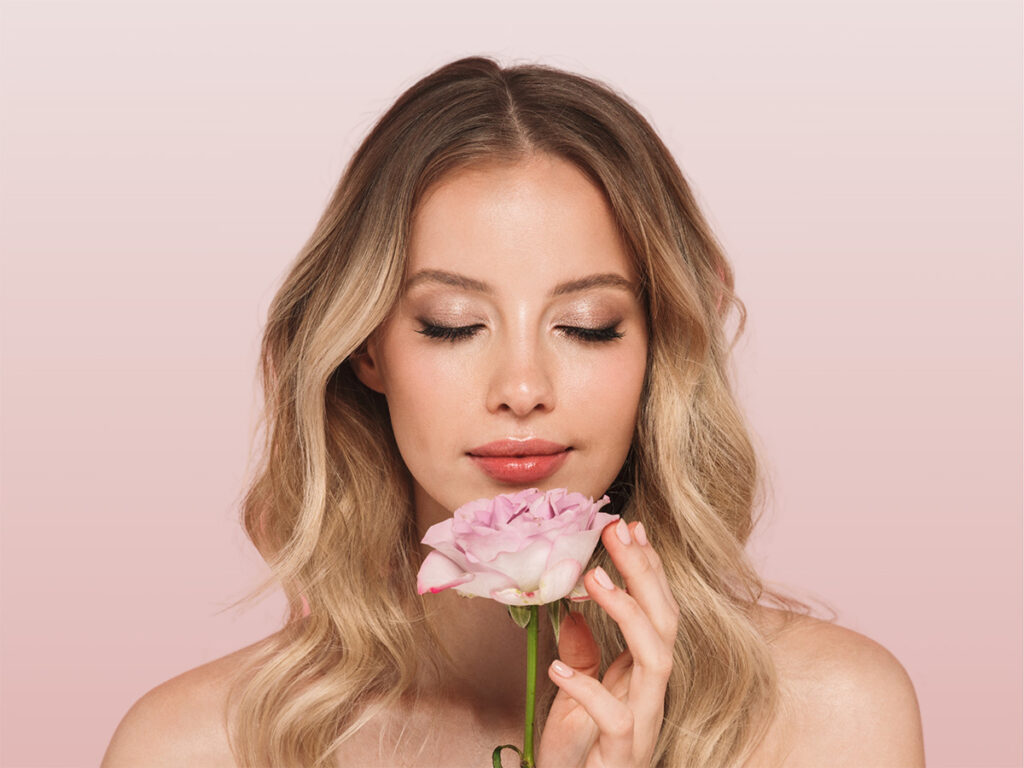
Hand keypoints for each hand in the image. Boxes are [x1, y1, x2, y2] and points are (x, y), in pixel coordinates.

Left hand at [537, 519, 679, 767]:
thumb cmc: (580, 751)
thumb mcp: (574, 694)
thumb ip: (582, 655)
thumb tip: (572, 612)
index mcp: (641, 674)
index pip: (657, 609)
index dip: (648, 567)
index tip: (631, 526)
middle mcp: (649, 693)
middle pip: (664, 622)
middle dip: (644, 573)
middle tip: (617, 532)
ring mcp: (642, 723)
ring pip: (656, 661)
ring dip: (627, 613)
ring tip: (593, 578)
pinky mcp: (623, 752)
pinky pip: (616, 718)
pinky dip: (588, 688)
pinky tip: (558, 667)